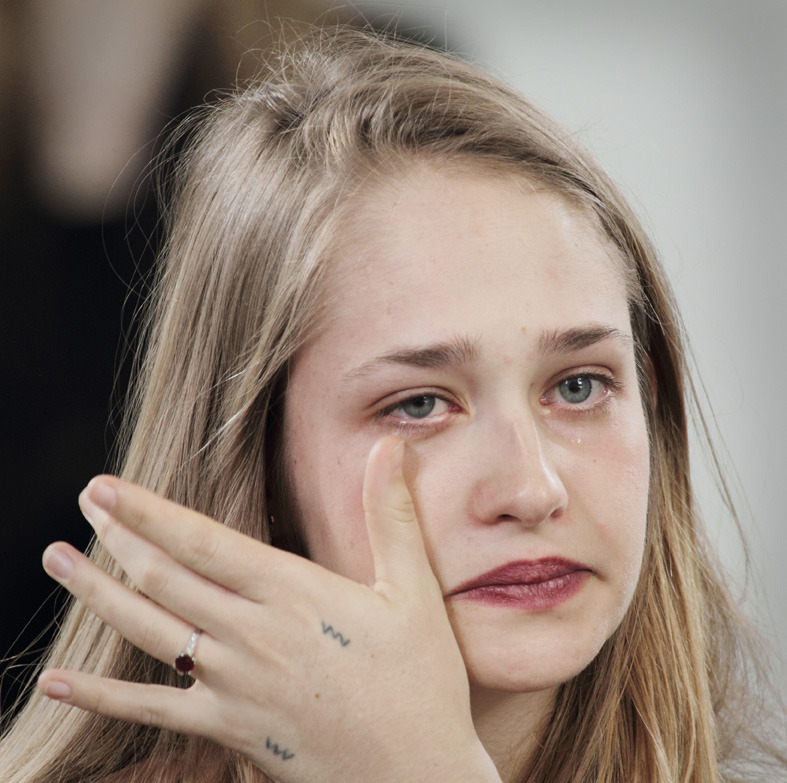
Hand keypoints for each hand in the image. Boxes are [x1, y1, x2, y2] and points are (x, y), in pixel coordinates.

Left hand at [38, 436, 500, 782]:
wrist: (415, 776)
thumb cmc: (420, 680)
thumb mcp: (414, 591)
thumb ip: (392, 515)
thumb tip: (390, 445)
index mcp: (294, 593)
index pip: (203, 541)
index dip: (148, 511)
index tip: (107, 485)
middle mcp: (252, 635)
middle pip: (165, 578)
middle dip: (117, 536)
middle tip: (83, 501)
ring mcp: (233, 685)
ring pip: (148, 630)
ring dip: (98, 593)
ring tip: (58, 559)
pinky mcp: (228, 728)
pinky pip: (151, 711)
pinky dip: (100, 695)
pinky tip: (58, 681)